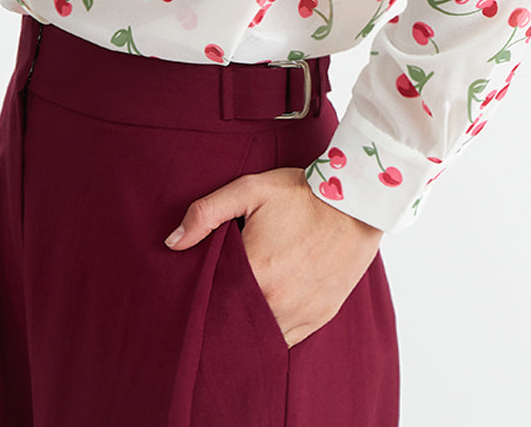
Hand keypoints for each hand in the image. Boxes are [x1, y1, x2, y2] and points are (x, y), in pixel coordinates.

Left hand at [164, 166, 382, 346]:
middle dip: (221, 321)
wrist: (357, 202)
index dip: (201, 304)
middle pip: (235, 326)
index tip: (191, 302)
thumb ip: (207, 213)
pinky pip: (288, 340)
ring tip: (234, 319)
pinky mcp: (320, 317)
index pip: (213, 304)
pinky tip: (263, 322)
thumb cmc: (301, 193)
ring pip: (262, 338)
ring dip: (248, 331)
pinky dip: (273, 334)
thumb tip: (173, 243)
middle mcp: (277, 301)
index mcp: (255, 272)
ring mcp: (301, 313)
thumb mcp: (250, 189)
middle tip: (209, 313)